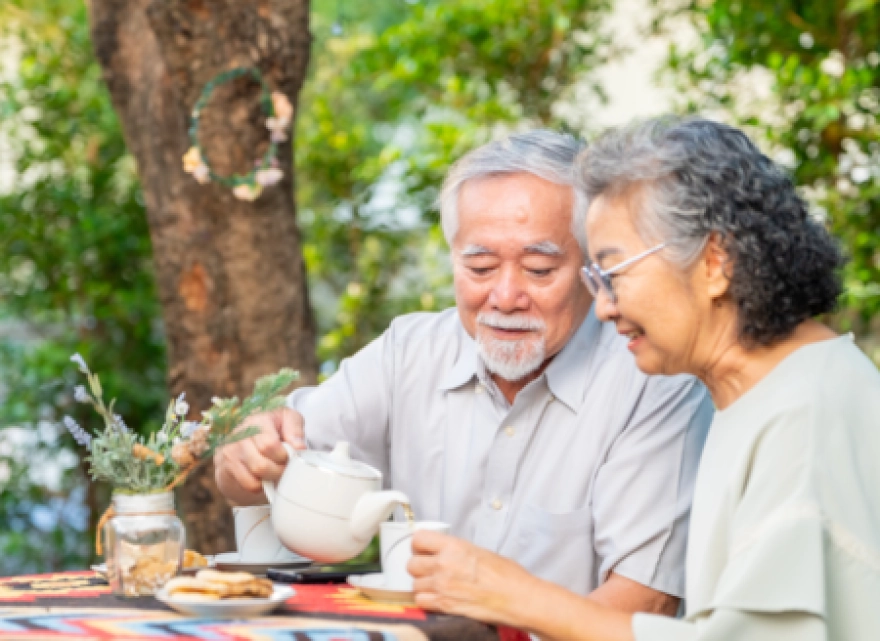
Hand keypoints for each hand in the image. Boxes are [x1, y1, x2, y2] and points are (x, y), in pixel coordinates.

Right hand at [214, 407, 305, 504]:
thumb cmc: (272, 428)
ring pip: (255, 476)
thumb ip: (295, 431)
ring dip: (271, 477)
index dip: (283, 456)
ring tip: (276, 470)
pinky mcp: (227, 466)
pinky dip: (261, 485)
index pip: (269, 445)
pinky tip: (264, 476)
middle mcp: (240, 435)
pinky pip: (249, 484)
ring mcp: (231, 452)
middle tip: (285, 466)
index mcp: (257, 421)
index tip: (289, 456)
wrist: (247, 437)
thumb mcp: (287, 420)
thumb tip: (299, 448)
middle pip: (262, 465)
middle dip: (279, 469)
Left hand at [407, 531, 538, 627]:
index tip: (422, 550)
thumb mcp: (480, 552)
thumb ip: (456, 551)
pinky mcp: (444, 606)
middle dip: (419, 567)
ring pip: (414, 584)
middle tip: (429, 570)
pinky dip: (426, 602)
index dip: (418, 545)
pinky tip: (437, 600)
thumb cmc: (507, 576)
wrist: (517, 598)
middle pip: (412, 564)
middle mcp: (444, 564)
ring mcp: (442, 586)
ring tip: (436, 587)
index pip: (418, 539)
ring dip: (423, 586)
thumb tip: (444, 553)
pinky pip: (421, 602)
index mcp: (454, 546)